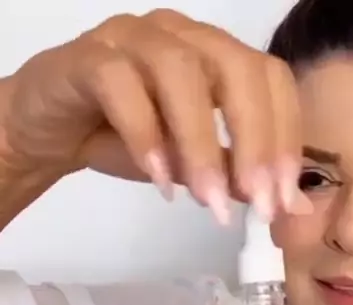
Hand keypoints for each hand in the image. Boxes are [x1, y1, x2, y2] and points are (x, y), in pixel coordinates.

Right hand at [0, 9, 309, 222]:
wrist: (50, 130)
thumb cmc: (124, 138)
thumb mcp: (190, 165)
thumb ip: (235, 177)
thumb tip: (288, 206)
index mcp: (213, 54)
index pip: (269, 78)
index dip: (284, 136)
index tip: (282, 198)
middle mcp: (180, 36)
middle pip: (235, 67)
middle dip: (254, 139)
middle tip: (257, 202)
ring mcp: (132, 39)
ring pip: (179, 72)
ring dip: (202, 144)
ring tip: (208, 204)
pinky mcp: (87, 58)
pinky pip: (120, 84)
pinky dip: (145, 135)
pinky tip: (160, 181)